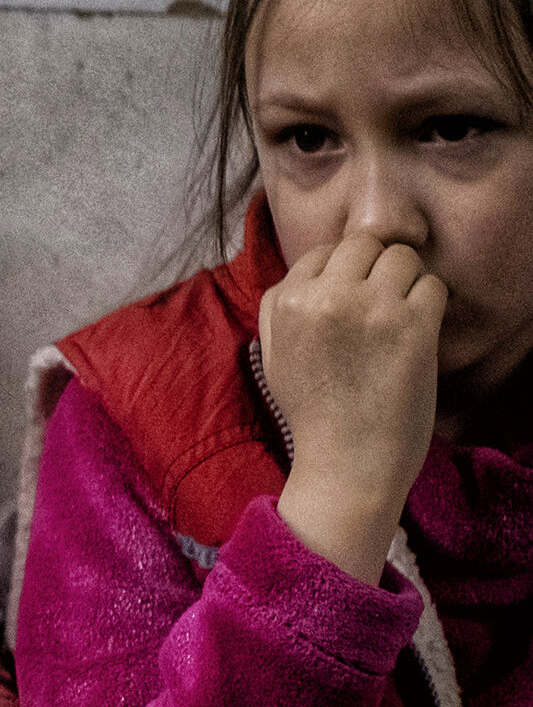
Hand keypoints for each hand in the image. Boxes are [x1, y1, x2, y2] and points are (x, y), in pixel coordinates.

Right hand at [261, 232, 443, 583]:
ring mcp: (372, 309)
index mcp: (287, 302)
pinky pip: (433, 285)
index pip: (324, 252)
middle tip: (381, 301)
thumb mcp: (273, 353)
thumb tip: (310, 269)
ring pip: (402, 257)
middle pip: (364, 243)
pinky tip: (419, 330)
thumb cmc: (313, 412)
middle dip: (376, 267)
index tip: (351, 299)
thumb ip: (281, 306)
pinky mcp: (413, 327)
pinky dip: (431, 302)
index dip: (343, 272)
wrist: (347, 462)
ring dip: (407, 281)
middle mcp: (327, 298)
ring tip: (401, 314)